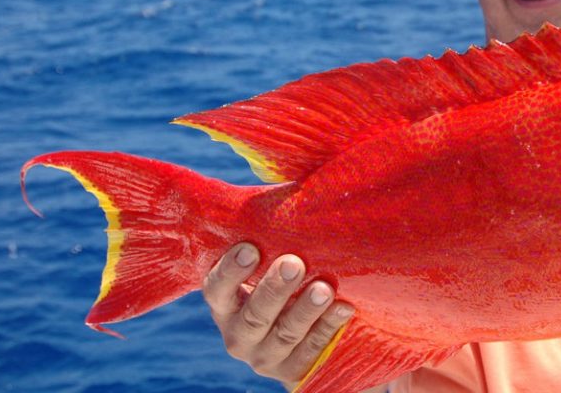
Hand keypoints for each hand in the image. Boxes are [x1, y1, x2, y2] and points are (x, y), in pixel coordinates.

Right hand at [202, 243, 354, 386]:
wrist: (298, 340)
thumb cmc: (282, 287)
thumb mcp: (268, 268)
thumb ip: (271, 240)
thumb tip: (291, 188)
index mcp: (225, 305)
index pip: (216, 289)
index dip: (230, 271)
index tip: (250, 248)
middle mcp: (238, 335)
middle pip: (254, 315)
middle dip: (274, 289)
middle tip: (293, 263)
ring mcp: (264, 357)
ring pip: (285, 334)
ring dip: (305, 310)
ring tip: (323, 287)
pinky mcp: (291, 371)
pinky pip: (311, 351)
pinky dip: (328, 328)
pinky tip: (344, 308)